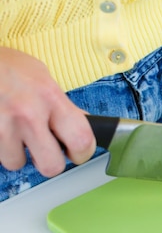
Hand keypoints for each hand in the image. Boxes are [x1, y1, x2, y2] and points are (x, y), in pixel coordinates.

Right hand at [0, 47, 95, 176]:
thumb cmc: (7, 67)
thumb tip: (82, 124)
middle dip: (50, 162)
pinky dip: (0, 147)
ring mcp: (2, 125)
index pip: (81, 139)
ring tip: (15, 134)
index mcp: (50, 96)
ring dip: (18, 154)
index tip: (78, 153)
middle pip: (52, 165)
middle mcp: (28, 113)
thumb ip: (62, 104)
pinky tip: (2, 130)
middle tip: (47, 150)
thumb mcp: (42, 77)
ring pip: (17, 163)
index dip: (83, 152)